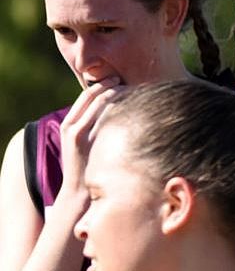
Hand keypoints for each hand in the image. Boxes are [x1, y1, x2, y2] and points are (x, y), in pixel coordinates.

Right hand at [57, 78, 123, 194]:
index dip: (101, 86)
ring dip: (112, 92)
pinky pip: (100, 116)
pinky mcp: (82, 139)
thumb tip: (113, 118)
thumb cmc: (88, 169)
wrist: (79, 192)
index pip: (86, 97)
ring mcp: (76, 131)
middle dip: (107, 85)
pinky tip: (126, 102)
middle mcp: (71, 125)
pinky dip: (112, 106)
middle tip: (123, 78)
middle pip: (90, 96)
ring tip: (127, 86)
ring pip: (96, 103)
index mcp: (70, 124)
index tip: (116, 80)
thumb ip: (94, 130)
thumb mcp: (87, 146)